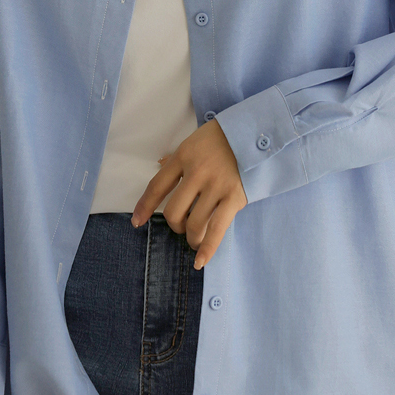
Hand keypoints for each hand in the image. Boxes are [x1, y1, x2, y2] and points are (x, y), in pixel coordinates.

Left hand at [131, 120, 247, 267]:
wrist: (258, 133)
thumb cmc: (224, 137)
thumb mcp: (195, 140)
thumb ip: (178, 157)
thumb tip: (160, 164)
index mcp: (184, 156)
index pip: (157, 186)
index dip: (144, 207)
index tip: (137, 222)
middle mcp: (196, 173)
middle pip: (173, 211)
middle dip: (175, 225)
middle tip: (182, 226)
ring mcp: (216, 187)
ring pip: (193, 223)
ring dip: (191, 237)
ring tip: (194, 239)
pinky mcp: (234, 198)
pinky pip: (217, 229)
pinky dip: (207, 248)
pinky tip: (200, 261)